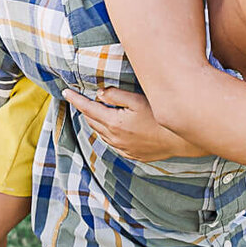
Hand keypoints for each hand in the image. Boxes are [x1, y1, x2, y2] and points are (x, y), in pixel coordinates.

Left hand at [63, 87, 203, 161]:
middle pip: (92, 122)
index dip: (76, 100)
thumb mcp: (137, 100)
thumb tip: (99, 94)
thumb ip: (116, 95)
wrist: (179, 140)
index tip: (66, 92)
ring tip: (95, 112)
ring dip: (96, 122)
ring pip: (102, 134)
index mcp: (114, 123)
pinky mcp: (132, 154)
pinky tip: (113, 128)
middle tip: (80, 99)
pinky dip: (108, 134)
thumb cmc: (160, 117)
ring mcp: (123, 148)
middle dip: (85, 110)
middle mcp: (115, 138)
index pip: (88, 109)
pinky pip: (113, 143)